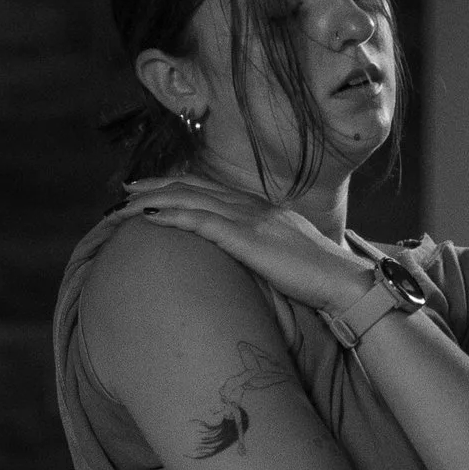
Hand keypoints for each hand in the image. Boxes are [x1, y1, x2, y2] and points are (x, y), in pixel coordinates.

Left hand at [117, 176, 362, 314]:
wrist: (345, 283)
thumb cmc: (321, 279)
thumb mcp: (287, 256)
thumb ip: (265, 249)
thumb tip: (250, 258)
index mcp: (262, 209)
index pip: (211, 189)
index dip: (178, 186)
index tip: (151, 189)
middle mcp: (252, 206)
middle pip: (193, 187)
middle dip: (156, 186)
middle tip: (124, 190)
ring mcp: (249, 218)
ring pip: (189, 199)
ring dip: (152, 199)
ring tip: (123, 205)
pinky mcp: (247, 238)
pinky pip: (199, 221)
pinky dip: (171, 215)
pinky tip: (148, 217)